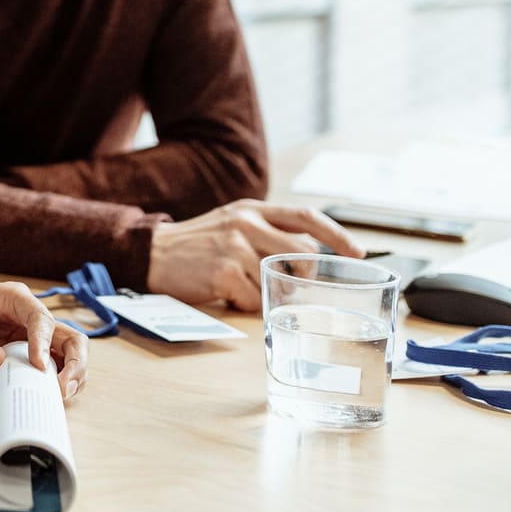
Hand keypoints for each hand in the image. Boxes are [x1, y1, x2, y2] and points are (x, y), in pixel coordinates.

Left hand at [0, 271, 88, 400]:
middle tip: (63, 389)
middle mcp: (26, 315)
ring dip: (69, 373)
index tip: (38, 368)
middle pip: (66, 335)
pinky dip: (52, 380)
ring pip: (63, 352)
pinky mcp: (20, 351)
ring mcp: (26, 334)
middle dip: (73, 362)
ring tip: (61, 396)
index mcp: (13, 298)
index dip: (43, 344)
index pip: (40, 319)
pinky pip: (46, 365)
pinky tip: (48, 397)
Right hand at [147, 199, 363, 311]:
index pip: (306, 216)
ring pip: (279, 279)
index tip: (357, 252)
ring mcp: (236, 247)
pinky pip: (255, 298)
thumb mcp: (233, 223)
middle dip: (304, 275)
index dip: (337, 234)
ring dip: (266, 291)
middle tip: (290, 286)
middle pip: (302, 253)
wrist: (152, 252)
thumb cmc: (198, 244)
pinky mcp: (225, 271)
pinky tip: (227, 294)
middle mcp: (247, 222)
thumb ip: (267, 232)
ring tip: (242, 286)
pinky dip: (246, 303)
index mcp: (253, 208)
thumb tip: (309, 259)